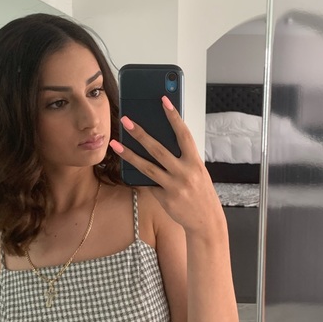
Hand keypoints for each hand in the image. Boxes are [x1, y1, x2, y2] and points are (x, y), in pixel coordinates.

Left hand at [109, 97, 223, 234]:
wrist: (206, 221)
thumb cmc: (200, 192)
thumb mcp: (197, 172)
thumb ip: (182, 158)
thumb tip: (162, 142)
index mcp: (195, 162)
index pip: (183, 134)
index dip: (173, 116)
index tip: (164, 100)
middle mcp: (185, 172)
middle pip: (158, 149)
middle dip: (141, 133)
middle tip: (126, 120)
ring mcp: (174, 186)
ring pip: (147, 167)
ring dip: (129, 154)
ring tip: (115, 143)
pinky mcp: (164, 198)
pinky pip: (147, 184)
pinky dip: (136, 176)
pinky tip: (123, 167)